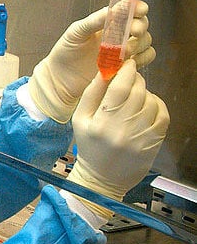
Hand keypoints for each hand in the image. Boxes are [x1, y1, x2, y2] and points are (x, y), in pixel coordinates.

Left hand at [29, 2, 153, 122]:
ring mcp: (124, 51)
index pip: (129, 10)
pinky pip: (145, 59)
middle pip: (141, 25)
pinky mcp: (126, 67)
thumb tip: (112, 9)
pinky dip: (143, 58)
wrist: (60, 79)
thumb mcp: (76, 33)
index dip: (137, 7)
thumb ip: (94, 21)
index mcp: (107, 22)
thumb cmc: (65, 52)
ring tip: (124, 51)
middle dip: (140, 26)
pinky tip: (129, 61)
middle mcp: (118, 35)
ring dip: (140, 43)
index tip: (140, 9)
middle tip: (133, 31)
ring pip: (146, 41)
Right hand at [68, 59, 169, 218]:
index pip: (119, 88)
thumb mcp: (80, 119)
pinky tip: (149, 106)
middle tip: (131, 78)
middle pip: (137, 92)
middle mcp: (122, 130)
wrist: (102, 179)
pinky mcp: (153, 144)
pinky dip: (158, 105)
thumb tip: (105, 70)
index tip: (127, 64)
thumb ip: (91, 93)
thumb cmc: (89, 146)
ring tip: (137, 95)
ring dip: (146, 93)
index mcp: (100, 122)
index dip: (126, 72)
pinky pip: (163, 116)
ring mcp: (140, 138)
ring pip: (151, 102)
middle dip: (136, 80)